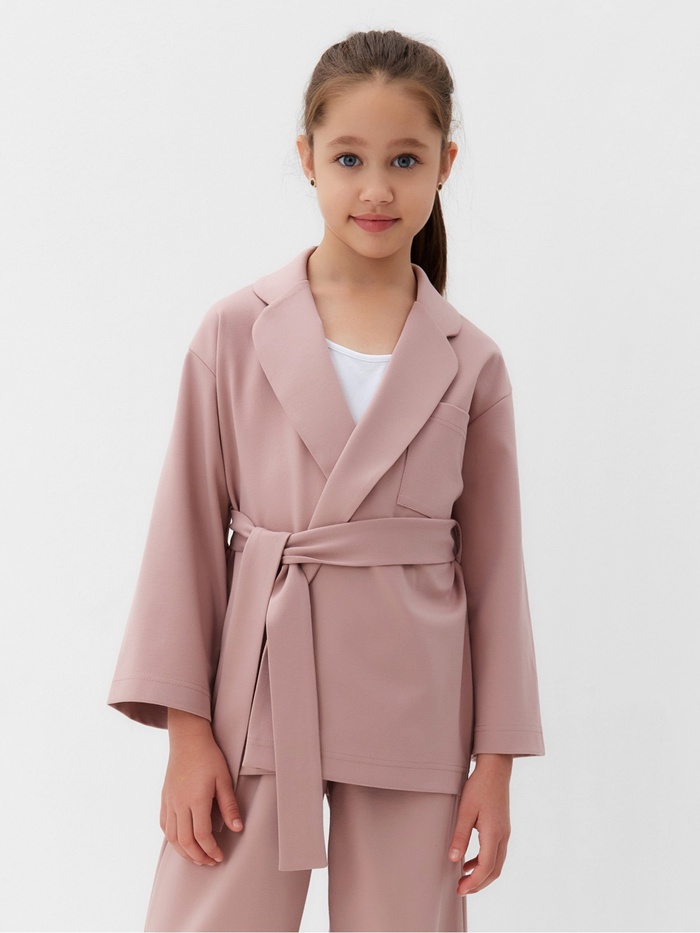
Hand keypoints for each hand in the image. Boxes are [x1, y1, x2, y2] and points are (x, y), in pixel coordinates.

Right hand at [160, 709, 243, 865]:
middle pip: (185, 841)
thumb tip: (238, 828)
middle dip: (198, 856)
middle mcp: (179, 803)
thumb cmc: (209, 756)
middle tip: (210, 862)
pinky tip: (181, 842)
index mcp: (196, 799)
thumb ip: (229, 805)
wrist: (187, 739)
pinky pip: (164, 825)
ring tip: (197, 857)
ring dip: (184, 852)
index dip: (211, 850)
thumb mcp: (224, 779)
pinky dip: (172, 839)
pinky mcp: (164, 798)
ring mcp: (169, 801)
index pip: (202, 835)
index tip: (220, 856)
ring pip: (172, 837)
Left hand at [447, 754, 511, 895]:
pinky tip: (469, 862)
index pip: (486, 868)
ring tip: (464, 880)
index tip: (459, 890)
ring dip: (482, 875)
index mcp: (494, 834)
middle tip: (461, 890)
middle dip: (478, 884)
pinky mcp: (502, 828)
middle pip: (494, 871)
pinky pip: (496, 853)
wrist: (495, 769)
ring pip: (497, 864)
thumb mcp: (465, 810)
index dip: (473, 882)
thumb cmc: (479, 787)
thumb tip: (453, 859)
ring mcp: (505, 833)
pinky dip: (484, 863)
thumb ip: (460, 836)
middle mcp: (503, 836)